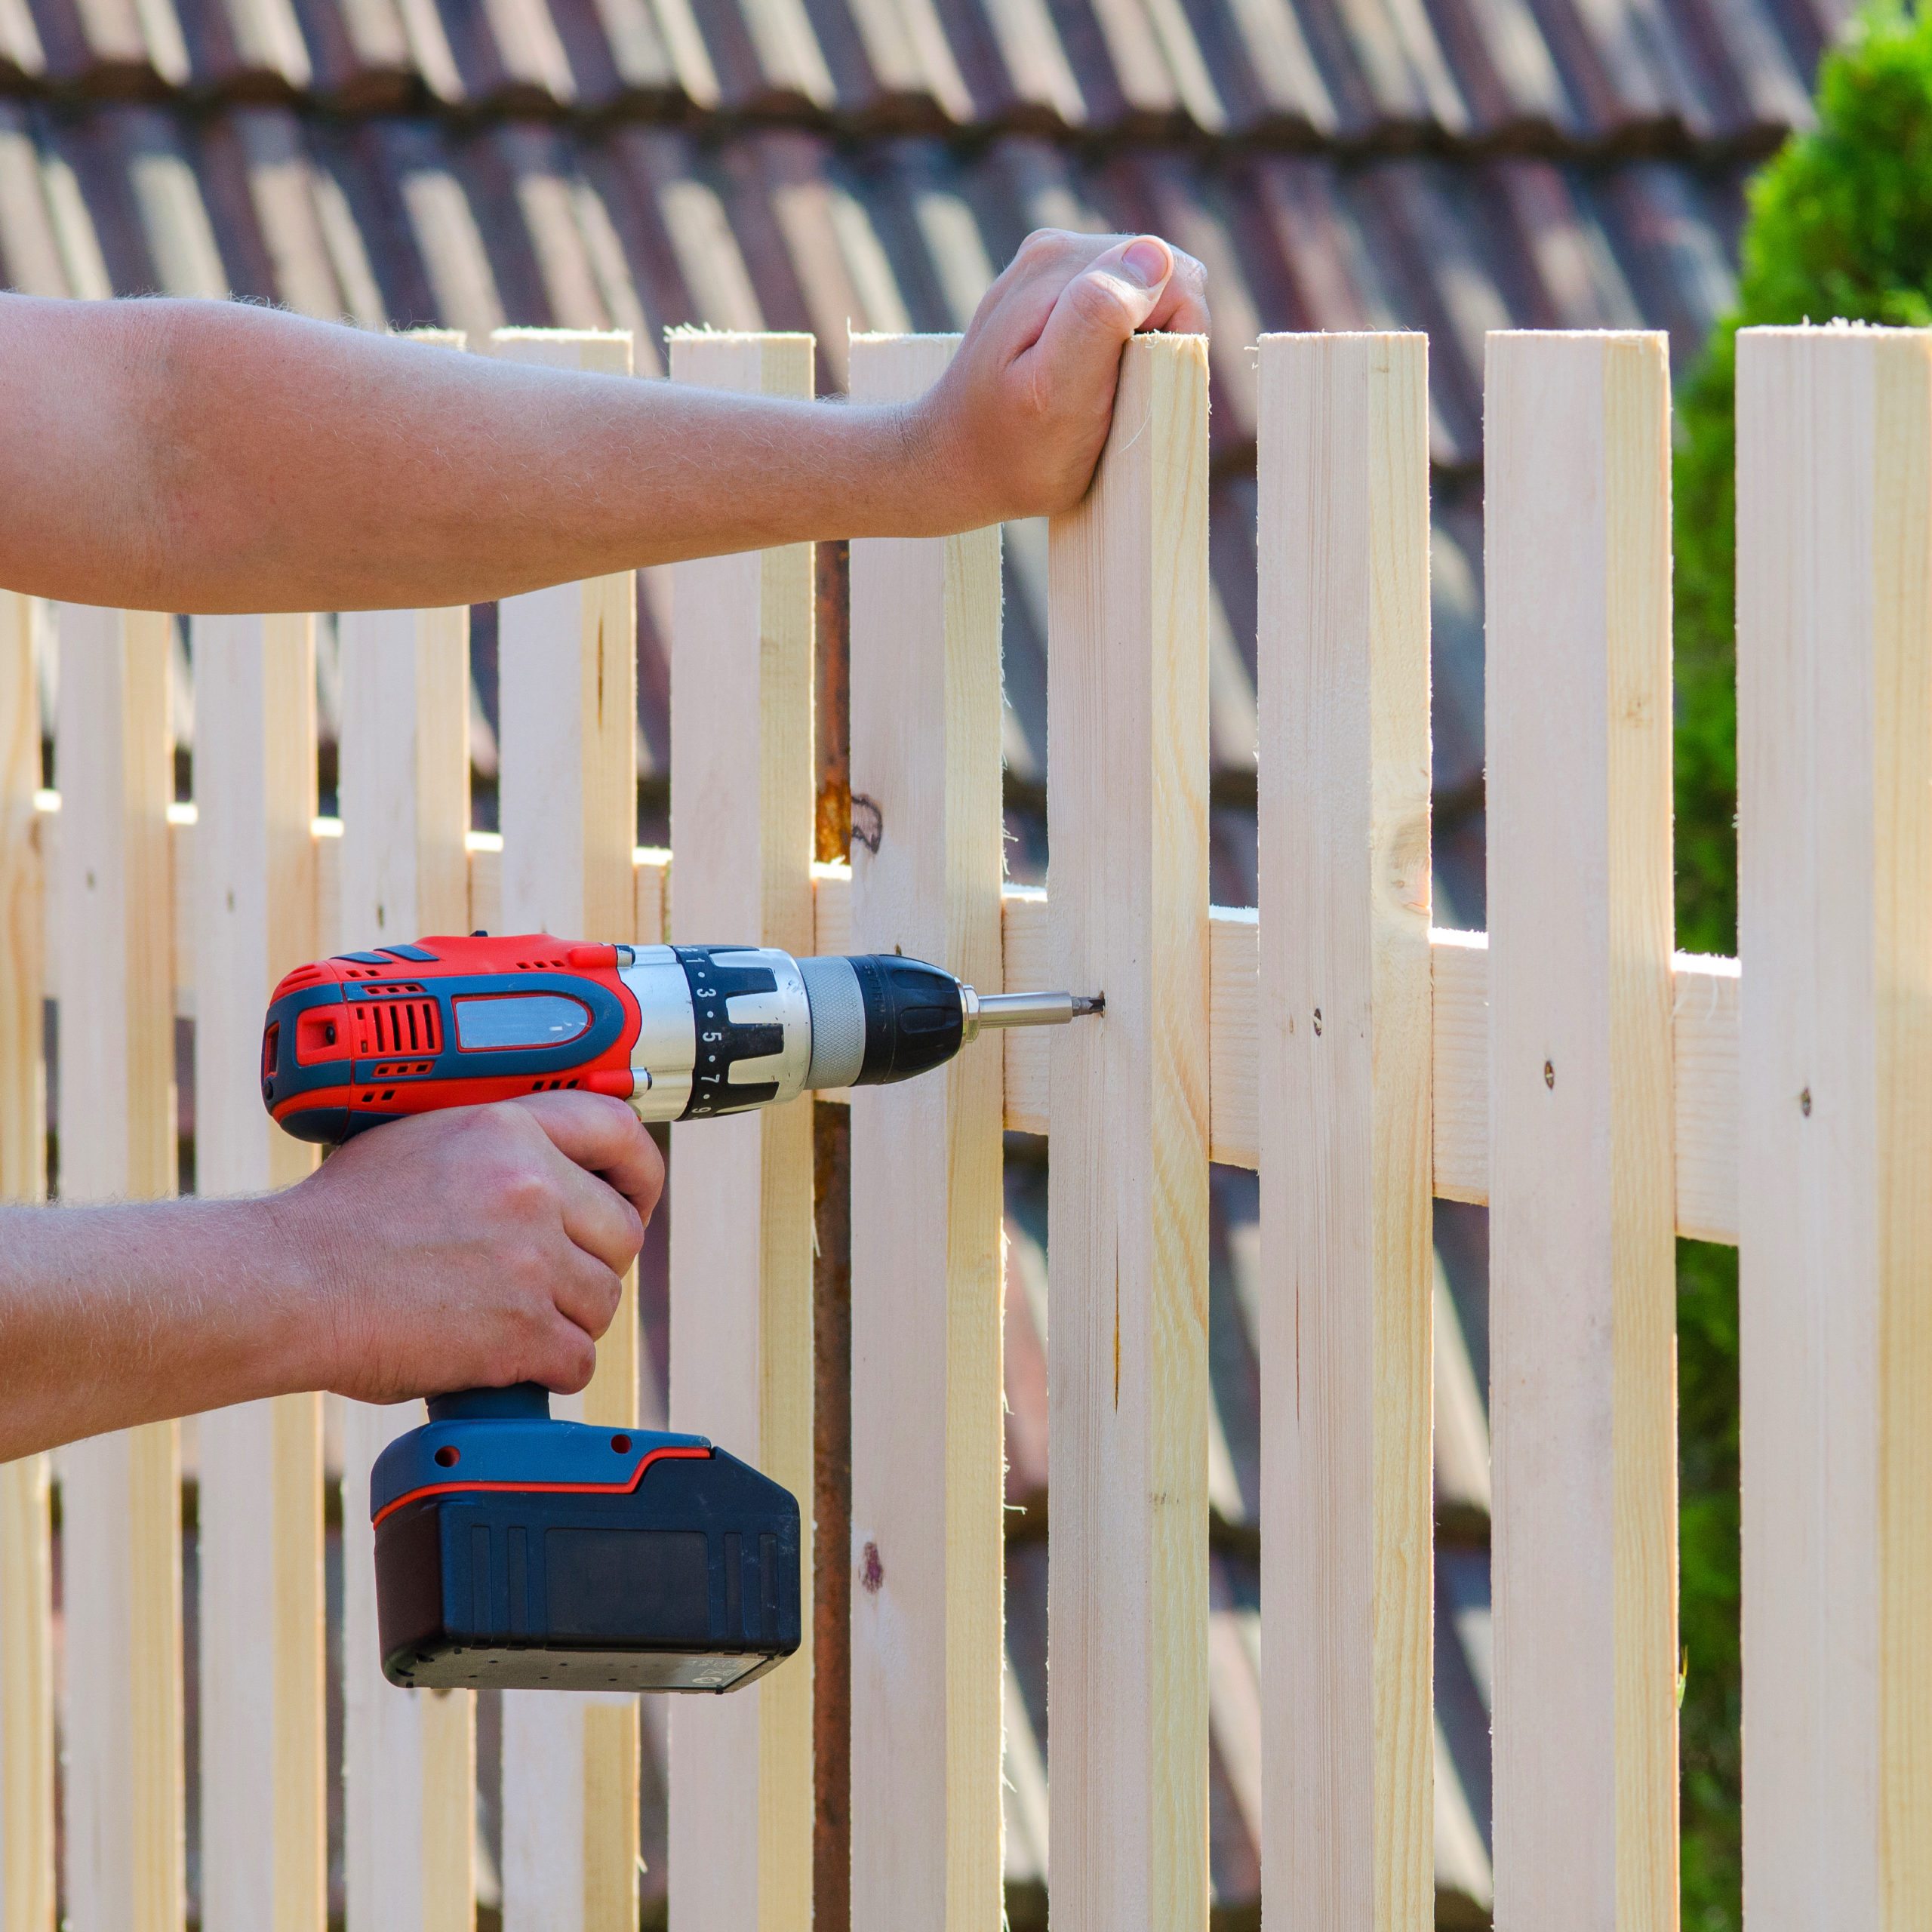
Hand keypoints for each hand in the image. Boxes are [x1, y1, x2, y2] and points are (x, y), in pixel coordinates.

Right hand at [274, 1093, 663, 1404]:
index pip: (620, 1134)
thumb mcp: (424, 1140)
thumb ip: (499, 1148)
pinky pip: (578, 1359)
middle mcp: (531, 1187)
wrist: (285, 1283)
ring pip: (603, 1301)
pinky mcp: (520, 1330)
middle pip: (623, 1234)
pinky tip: (509, 1362)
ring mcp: (530, 1260)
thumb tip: (555, 1169)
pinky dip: (549, 1370)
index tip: (636, 1199)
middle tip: (551, 1281)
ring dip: (567, 1320)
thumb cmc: (338, 1220)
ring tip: (511, 1322)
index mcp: (510, 1129)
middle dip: (594, 1263)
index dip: (640, 1174)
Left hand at [909, 230, 1210, 527]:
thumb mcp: (1058, 393)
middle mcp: (1060, 248)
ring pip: (1149, 295)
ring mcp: (1054, 266)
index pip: (1176, 279)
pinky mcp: (1054, 292)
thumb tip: (1152, 256)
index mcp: (1066, 264)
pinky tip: (1088, 387)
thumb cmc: (1011, 449)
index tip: (1138, 393)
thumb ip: (1100, 316)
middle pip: (1166, 281)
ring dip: (1142, 349)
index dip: (1176, 342)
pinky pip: (1121, 307)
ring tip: (1101, 399)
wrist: (950, 464)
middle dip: (1160, 343)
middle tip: (1119, 403)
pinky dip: (1121, 350)